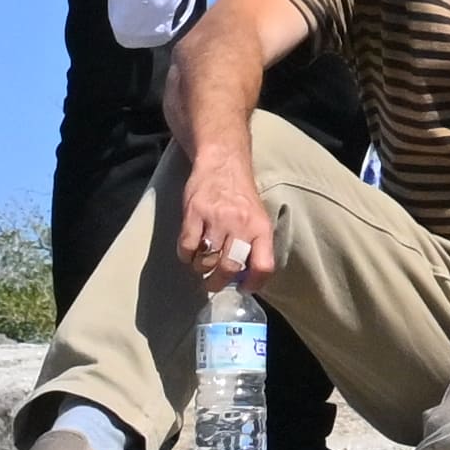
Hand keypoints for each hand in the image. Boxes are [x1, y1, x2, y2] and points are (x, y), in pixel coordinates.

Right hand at [179, 156, 281, 305]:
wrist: (223, 161)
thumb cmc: (240, 195)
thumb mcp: (257, 218)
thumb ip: (255, 245)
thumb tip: (246, 279)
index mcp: (260, 228)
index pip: (263, 266)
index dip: (254, 284)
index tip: (243, 288)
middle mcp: (240, 224)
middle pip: (229, 268)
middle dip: (218, 283)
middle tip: (213, 283)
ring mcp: (215, 218)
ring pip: (206, 261)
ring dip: (201, 269)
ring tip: (202, 263)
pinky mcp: (193, 212)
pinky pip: (186, 247)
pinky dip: (186, 255)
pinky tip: (190, 250)